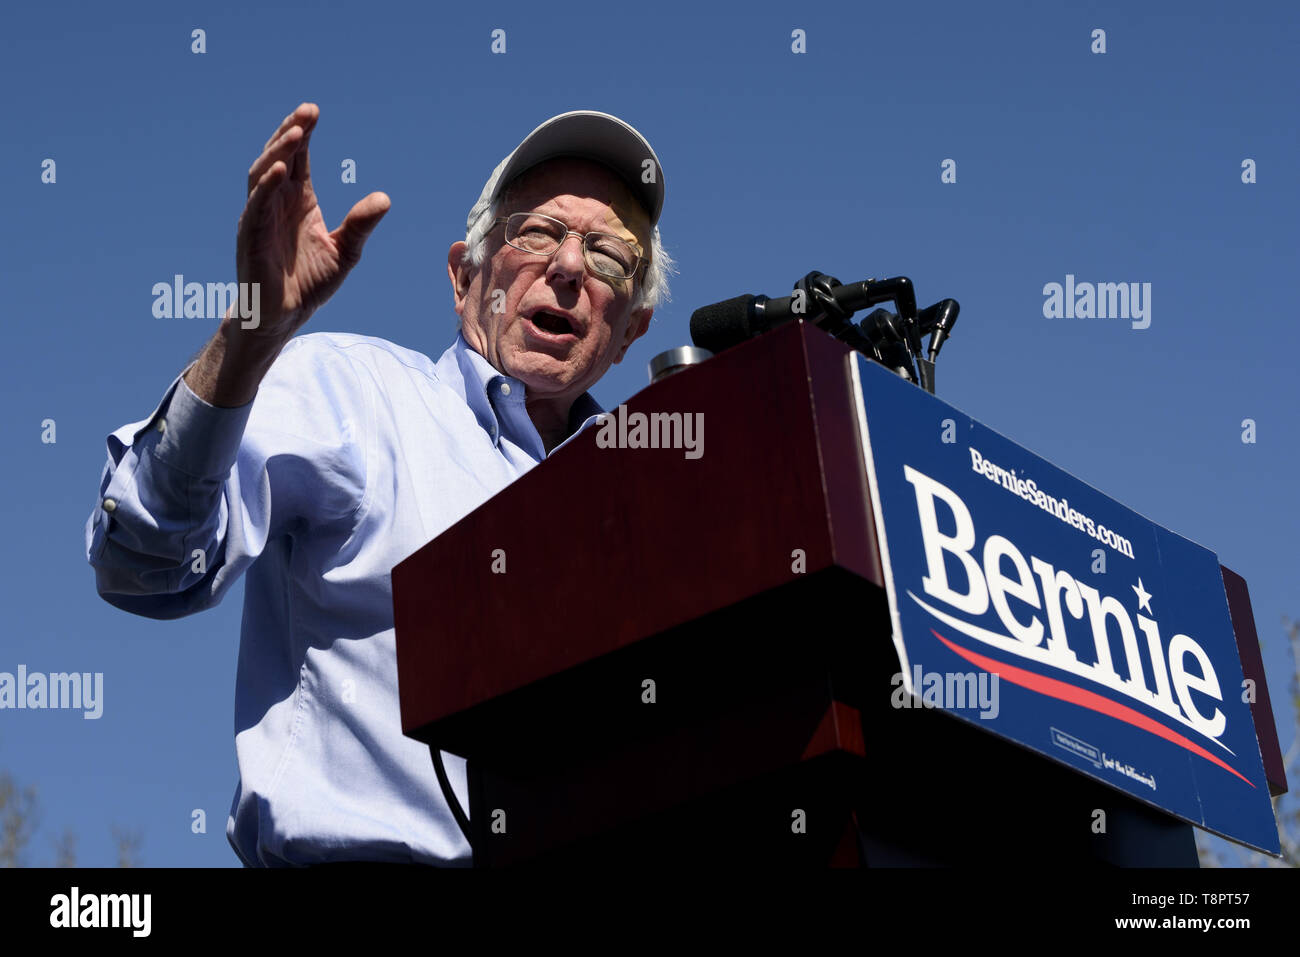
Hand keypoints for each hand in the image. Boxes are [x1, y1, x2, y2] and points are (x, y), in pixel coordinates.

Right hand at [236, 102, 389, 338]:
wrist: (282, 317)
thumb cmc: (308, 283)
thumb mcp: (345, 252)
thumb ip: (360, 225)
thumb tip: (385, 198)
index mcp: (297, 201)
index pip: (299, 159)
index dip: (304, 134)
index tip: (314, 111)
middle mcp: (275, 203)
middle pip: (279, 157)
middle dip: (291, 133)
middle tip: (307, 111)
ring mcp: (259, 218)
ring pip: (263, 175)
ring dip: (278, 152)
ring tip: (295, 133)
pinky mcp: (250, 238)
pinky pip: (256, 207)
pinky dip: (265, 187)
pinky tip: (279, 171)